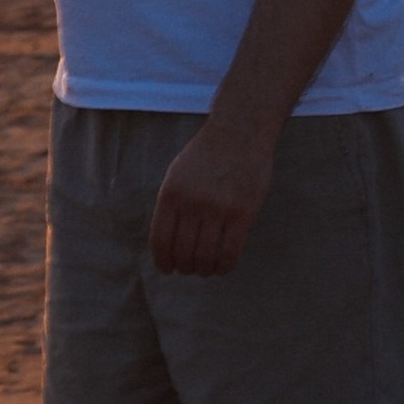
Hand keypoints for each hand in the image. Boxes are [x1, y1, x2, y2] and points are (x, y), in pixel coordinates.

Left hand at [148, 122, 274, 275]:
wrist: (239, 133)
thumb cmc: (206, 155)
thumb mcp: (176, 174)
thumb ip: (171, 205)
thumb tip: (168, 243)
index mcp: (171, 194)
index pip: (161, 240)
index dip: (163, 261)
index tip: (167, 270)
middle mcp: (192, 203)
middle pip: (184, 252)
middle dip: (184, 267)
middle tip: (189, 269)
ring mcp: (218, 209)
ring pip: (206, 256)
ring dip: (204, 269)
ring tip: (205, 269)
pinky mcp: (243, 214)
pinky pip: (231, 252)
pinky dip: (224, 266)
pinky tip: (222, 267)